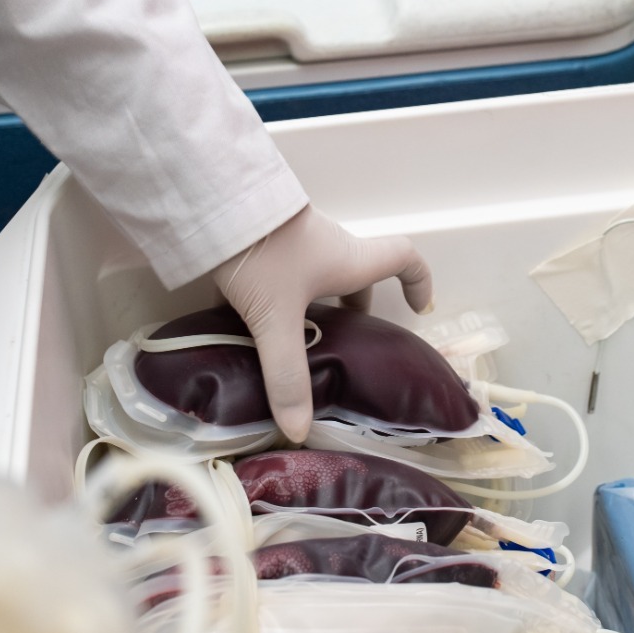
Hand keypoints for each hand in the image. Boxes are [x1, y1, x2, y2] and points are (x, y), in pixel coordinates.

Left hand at [213, 205, 432, 442]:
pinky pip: (286, 272)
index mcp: (349, 261)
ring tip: (296, 340)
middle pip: (357, 276)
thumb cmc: (264, 254)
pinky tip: (253, 322)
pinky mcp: (264, 240)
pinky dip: (282, 297)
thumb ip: (287, 375)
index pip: (403, 258)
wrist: (214, 201)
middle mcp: (329, 247)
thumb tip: (299, 430)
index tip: (418, 307)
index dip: (419, 280)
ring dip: (317, 304)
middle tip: (344, 344)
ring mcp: (295, 241)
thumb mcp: (276, 320)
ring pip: (319, 276)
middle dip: (356, 309)